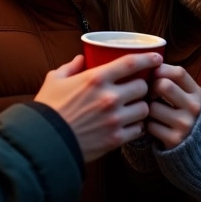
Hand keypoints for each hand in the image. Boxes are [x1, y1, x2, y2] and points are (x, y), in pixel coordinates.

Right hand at [34, 53, 160, 162]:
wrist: (43, 143)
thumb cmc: (47, 109)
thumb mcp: (54, 81)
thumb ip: (69, 67)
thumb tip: (80, 58)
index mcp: (96, 78)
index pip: (131, 63)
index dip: (148, 58)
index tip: (157, 59)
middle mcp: (109, 97)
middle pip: (142, 87)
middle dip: (141, 87)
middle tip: (137, 90)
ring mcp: (114, 119)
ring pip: (144, 109)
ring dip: (141, 107)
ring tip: (134, 108)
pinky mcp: (115, 139)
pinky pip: (138, 130)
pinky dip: (137, 127)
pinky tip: (130, 125)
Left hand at [146, 63, 200, 149]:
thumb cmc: (189, 119)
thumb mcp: (191, 99)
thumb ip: (177, 85)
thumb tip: (150, 67)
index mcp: (197, 94)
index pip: (179, 72)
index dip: (162, 69)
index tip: (153, 74)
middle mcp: (193, 108)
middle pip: (164, 85)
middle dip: (151, 88)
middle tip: (149, 95)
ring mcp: (184, 125)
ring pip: (153, 107)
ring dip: (147, 110)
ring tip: (153, 114)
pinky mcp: (174, 140)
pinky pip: (150, 126)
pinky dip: (148, 126)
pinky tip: (155, 127)